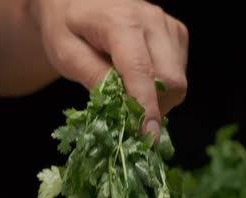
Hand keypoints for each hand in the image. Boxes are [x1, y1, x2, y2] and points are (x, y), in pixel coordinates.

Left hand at [29, 0, 188, 138]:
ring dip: (157, 98)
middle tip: (126, 116)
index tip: (147, 136)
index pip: (142, 71)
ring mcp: (168, 25)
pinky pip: (179, 72)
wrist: (78, 2)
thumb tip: (120, 107)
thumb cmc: (66, 27)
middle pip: (171, 79)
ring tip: (127, 92)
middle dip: (153, 106)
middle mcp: (152, 20)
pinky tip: (138, 79)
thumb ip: (93, 77)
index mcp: (122, 22)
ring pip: (178, 80)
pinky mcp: (176, 34)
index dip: (146, 108)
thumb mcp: (65, 53)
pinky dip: (161, 86)